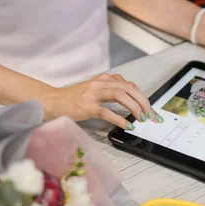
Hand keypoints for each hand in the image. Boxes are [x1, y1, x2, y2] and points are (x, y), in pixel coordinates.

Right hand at [42, 73, 161, 128]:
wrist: (52, 101)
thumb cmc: (74, 99)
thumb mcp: (95, 91)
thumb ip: (112, 93)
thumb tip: (132, 103)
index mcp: (105, 79)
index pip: (130, 85)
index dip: (144, 97)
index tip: (153, 110)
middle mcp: (100, 83)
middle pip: (129, 88)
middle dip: (144, 102)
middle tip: (150, 116)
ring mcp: (93, 94)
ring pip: (120, 95)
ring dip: (134, 108)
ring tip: (141, 119)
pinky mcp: (86, 106)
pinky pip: (106, 111)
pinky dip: (120, 119)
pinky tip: (127, 126)